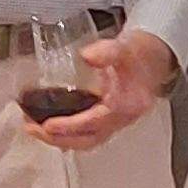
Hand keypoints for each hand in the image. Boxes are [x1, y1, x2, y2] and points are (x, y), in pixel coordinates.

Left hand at [27, 28, 178, 150]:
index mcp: (128, 104)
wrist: (156, 57)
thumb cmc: (140, 53)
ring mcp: (118, 121)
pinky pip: (89, 134)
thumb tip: (88, 56)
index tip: (47, 125)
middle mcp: (123, 117)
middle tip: (32, 129)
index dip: (70, 126)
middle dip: (59, 139)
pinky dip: (69, 134)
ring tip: (34, 129)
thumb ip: (107, 51)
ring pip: (88, 140)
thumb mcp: (124, 47)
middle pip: (89, 139)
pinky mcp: (111, 119)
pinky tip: (51, 127)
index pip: (96, 122)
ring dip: (61, 139)